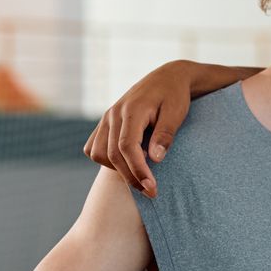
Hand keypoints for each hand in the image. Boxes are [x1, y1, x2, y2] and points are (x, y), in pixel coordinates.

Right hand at [82, 63, 194, 197]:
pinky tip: (126, 163)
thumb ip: (165, 134)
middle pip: (112, 154)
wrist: (167, 78)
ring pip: (98, 153)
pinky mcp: (105, 123)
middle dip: (131, 177)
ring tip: (141, 175)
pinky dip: (106, 160)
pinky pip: (93, 148)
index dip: (137, 170)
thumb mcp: (177, 113)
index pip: (127, 146)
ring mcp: (106, 118)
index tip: (152, 188)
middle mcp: (114, 113)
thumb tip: (155, 159)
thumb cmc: (175, 96)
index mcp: (132, 109)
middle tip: (151, 192)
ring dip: (117, 169)